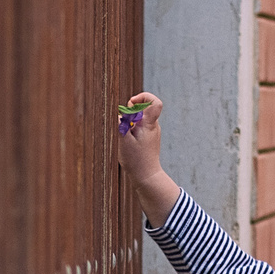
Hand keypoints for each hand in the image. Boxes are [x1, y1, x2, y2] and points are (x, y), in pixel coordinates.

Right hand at [112, 91, 178, 218]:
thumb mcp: (124, 141)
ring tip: (125, 136)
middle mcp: (153, 126)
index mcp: (149, 124)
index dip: (143, 97)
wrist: (147, 177)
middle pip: (143, 108)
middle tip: (123, 124)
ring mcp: (152, 131)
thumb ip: (121, 124)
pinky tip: (127, 141)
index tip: (131, 103)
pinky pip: (139, 126)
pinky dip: (131, 129)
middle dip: (129, 111)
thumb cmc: (136, 160)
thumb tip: (119, 113)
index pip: (155, 102)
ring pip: (139, 118)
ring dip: (129, 122)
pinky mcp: (148, 137)